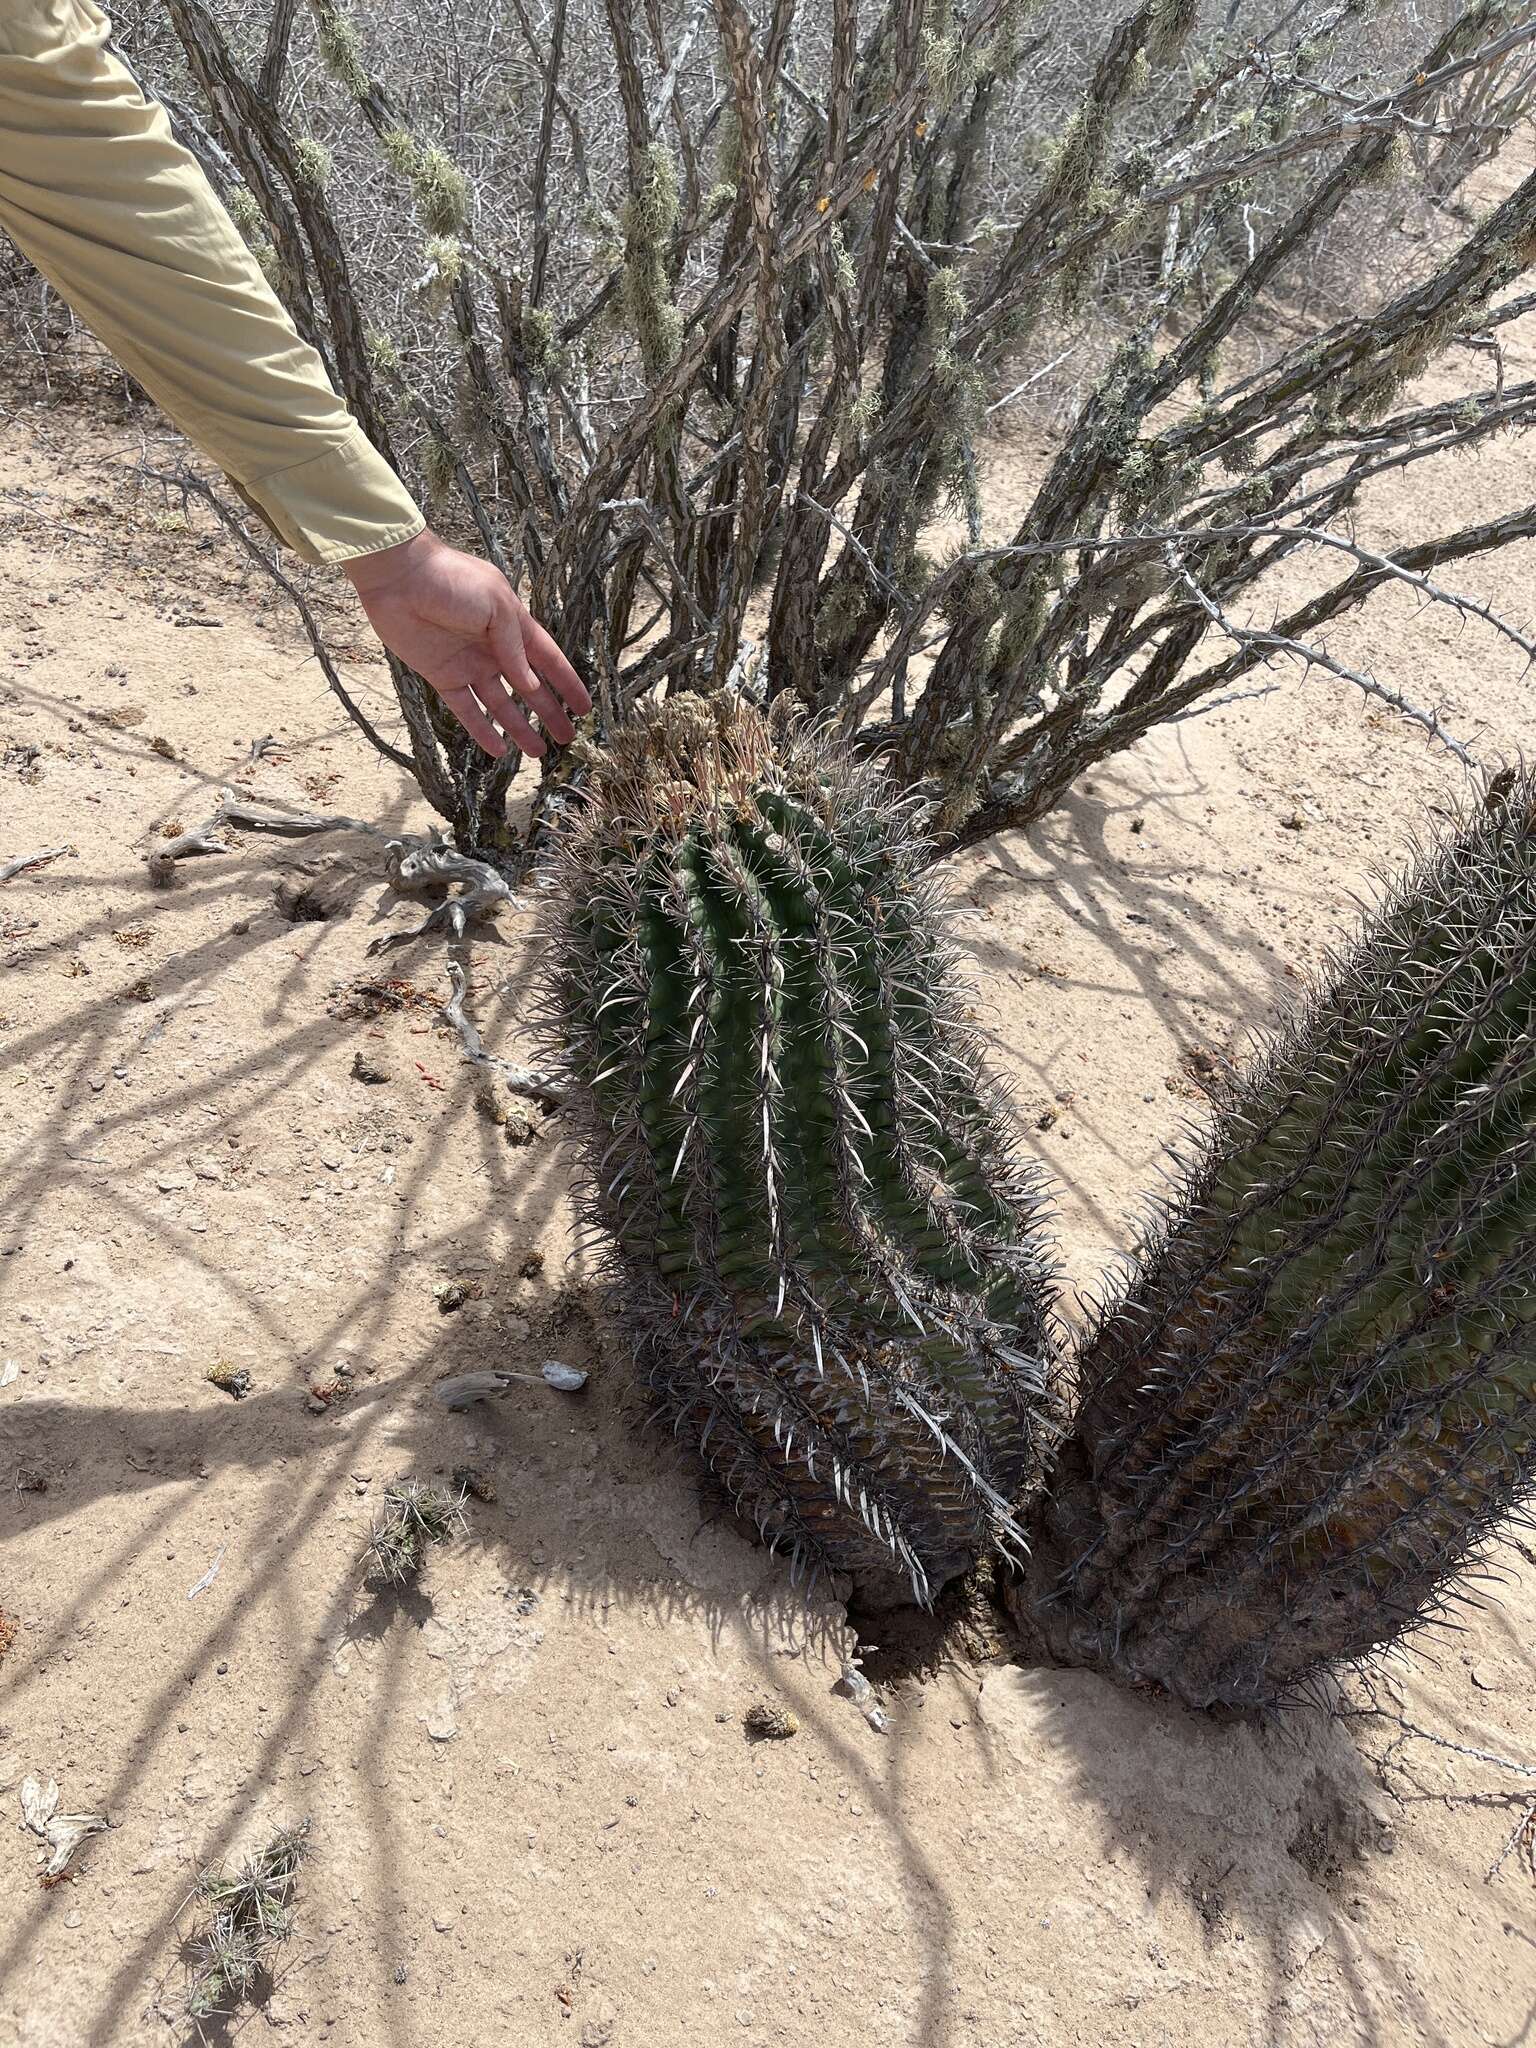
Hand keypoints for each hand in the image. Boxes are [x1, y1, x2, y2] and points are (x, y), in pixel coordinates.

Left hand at [343, 528, 589, 758]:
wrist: (400, 577)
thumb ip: (515, 646)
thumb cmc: (453, 580)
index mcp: (513, 626)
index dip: (568, 684)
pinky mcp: (443, 676)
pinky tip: (498, 750)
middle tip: (566, 737)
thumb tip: (530, 685)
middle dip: (549, 712)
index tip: (584, 708)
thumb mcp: (496, 606)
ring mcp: (469, 664)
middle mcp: (495, 649)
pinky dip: (482, 731)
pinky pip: (467, 710)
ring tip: (538, 753)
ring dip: (520, 728)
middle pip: (529, 689)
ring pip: (501, 704)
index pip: (549, 660)